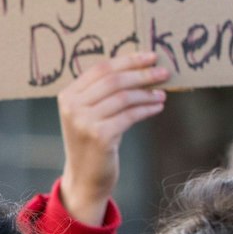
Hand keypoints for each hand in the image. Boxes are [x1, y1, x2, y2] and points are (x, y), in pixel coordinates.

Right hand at [57, 52, 168, 224]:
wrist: (85, 177)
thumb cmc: (93, 141)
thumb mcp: (91, 113)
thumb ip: (105, 92)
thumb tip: (142, 68)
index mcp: (68, 94)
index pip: (101, 68)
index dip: (128, 60)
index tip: (149, 56)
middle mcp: (72, 106)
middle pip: (114, 80)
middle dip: (142, 73)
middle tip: (164, 72)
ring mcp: (84, 121)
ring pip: (124, 97)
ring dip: (147, 93)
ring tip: (162, 94)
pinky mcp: (100, 136)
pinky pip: (130, 115)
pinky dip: (146, 109)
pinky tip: (157, 107)